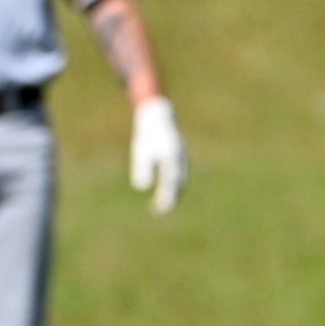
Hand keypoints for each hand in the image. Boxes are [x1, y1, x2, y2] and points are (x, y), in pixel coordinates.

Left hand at [129, 95, 187, 214]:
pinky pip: (182, 172)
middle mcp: (180, 158)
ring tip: (167, 204)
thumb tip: (142, 187)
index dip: (165, 197)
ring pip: (182, 178)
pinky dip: (178, 183)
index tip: (159, 208)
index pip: (169, 183)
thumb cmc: (147, 134)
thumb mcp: (141, 151)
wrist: (159, 116)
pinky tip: (171, 190)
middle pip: (178, 183)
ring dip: (176, 192)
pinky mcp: (181, 154)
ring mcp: (183, 156)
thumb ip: (142, 168)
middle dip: (172, 197)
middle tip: (163, 210)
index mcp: (171, 157)